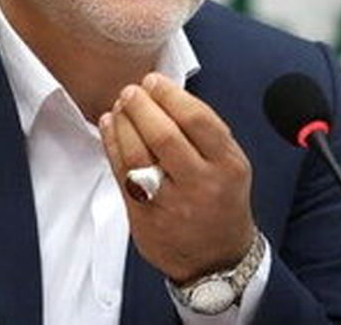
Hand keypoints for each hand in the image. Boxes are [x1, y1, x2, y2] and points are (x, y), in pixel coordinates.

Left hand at [99, 72, 256, 283]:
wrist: (216, 259)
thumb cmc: (221, 201)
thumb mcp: (231, 165)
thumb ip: (205, 132)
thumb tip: (166, 94)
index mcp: (227, 165)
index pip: (197, 119)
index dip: (170, 95)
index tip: (155, 81)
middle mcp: (200, 184)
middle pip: (163, 134)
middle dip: (141, 106)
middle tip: (131, 91)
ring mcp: (170, 203)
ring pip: (137, 155)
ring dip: (123, 123)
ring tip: (119, 107)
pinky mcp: (144, 217)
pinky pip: (121, 174)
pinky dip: (111, 146)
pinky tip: (110, 127)